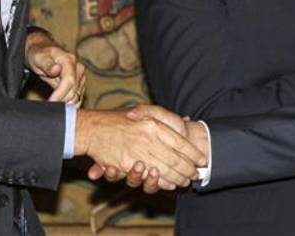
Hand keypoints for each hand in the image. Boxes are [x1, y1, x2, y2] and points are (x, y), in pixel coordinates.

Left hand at [25, 29, 85, 103]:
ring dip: (66, 103)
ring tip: (53, 106)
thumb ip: (47, 64)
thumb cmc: (39, 54)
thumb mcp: (39, 57)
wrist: (42, 51)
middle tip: (48, 107)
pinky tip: (61, 105)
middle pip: (74, 90)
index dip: (61, 94)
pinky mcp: (79, 82)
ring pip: (77, 95)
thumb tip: (57, 69)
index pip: (69, 81)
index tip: (50, 102)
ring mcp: (80, 75)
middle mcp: (78, 67)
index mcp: (69, 60)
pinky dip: (70, 103)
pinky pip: (78, 96)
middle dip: (62, 100)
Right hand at [76, 105, 204, 187]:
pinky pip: (148, 177)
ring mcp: (137, 152)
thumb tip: (188, 120)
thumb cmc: (121, 118)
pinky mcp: (127, 165)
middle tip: (196, 174)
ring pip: (164, 170)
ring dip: (177, 177)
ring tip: (185, 180)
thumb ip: (166, 116)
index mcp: (154, 124)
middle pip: (175, 158)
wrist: (93, 128)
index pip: (180, 142)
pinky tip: (169, 183)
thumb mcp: (145, 110)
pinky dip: (161, 182)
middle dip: (188, 168)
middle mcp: (148, 138)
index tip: (202, 159)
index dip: (193, 152)